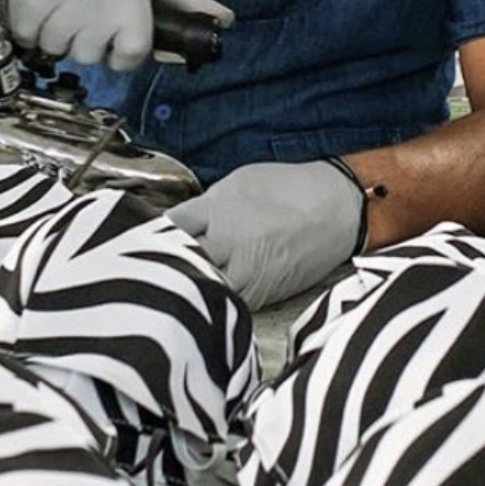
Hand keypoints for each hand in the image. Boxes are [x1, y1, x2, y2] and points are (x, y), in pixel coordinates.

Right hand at [0, 0, 232, 72]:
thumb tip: (225, 20)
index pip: (133, 53)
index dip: (120, 53)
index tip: (111, 39)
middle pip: (90, 55)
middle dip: (82, 40)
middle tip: (79, 8)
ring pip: (56, 47)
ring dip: (52, 32)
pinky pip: (26, 35)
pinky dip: (26, 24)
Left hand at [167, 159, 367, 311]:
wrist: (338, 209)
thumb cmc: (289, 189)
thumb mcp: (239, 182)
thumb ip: (207, 205)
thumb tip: (182, 222)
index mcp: (218, 209)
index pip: (170, 226)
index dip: (155, 233)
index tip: (146, 236)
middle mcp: (228, 243)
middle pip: (179, 261)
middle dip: (164, 262)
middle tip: (151, 264)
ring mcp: (246, 273)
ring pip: (202, 289)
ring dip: (188, 286)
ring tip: (176, 284)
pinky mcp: (263, 296)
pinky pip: (228, 304)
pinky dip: (215, 301)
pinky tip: (206, 296)